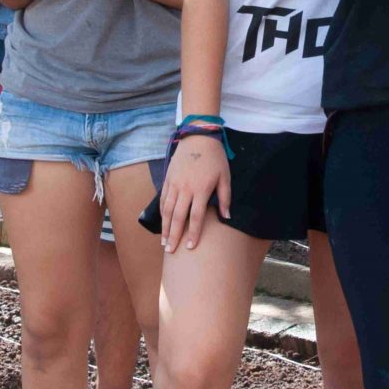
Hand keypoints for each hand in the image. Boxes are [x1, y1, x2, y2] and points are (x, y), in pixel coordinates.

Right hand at [158, 133, 231, 253]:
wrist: (198, 137)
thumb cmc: (215, 158)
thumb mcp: (225, 177)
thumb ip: (225, 198)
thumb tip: (226, 217)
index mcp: (201, 189)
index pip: (196, 217)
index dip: (193, 233)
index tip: (190, 247)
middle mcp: (185, 188)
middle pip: (178, 217)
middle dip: (174, 235)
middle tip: (170, 251)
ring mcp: (174, 183)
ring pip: (167, 210)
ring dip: (165, 227)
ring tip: (164, 241)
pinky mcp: (168, 179)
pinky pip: (163, 199)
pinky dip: (162, 212)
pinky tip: (162, 222)